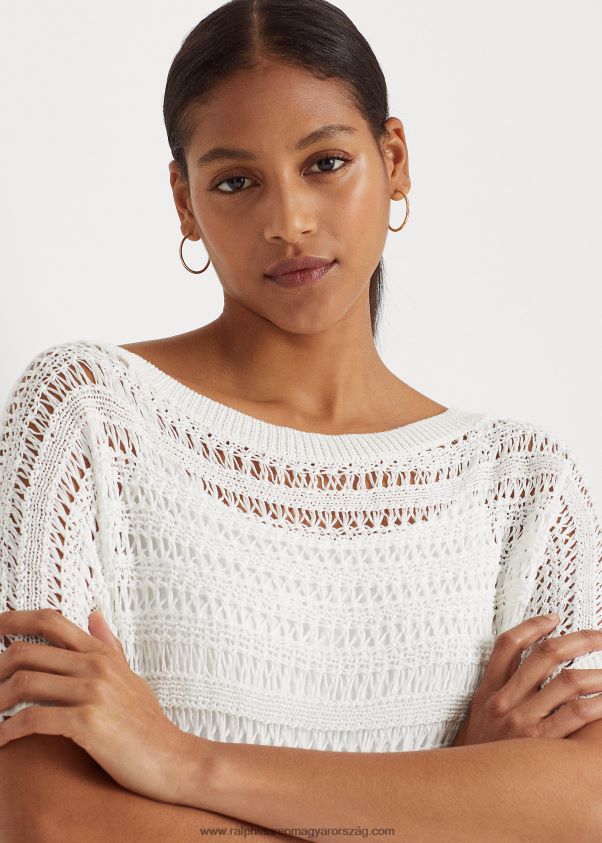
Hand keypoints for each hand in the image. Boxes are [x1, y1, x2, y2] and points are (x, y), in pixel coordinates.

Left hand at [0, 608, 198, 804]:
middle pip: (27, 651)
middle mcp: (95, 666)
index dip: (14, 620)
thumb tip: (94, 614)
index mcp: (100, 653)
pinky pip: (33, 719)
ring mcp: (93, 692)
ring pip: (24, 682)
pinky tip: (1, 740)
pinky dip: (8, 731)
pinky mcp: (88, 722)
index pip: (49, 621)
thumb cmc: (147, 723)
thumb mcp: (129, 676)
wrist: (172, 759)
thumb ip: (108, 646)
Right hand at [451, 613, 601, 745]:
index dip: (533, 625)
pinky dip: (596, 703)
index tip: (553, 618)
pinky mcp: (541, 744)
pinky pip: (576, 715)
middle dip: (577, 640)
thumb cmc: (479, 750)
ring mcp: (523, 721)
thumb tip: (526, 666)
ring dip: (595, 672)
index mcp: (489, 688)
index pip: (509, 644)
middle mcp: (505, 700)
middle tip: (599, 636)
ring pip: (566, 682)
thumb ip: (499, 687)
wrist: (469, 790)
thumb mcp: (478, 712)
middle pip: (544, 655)